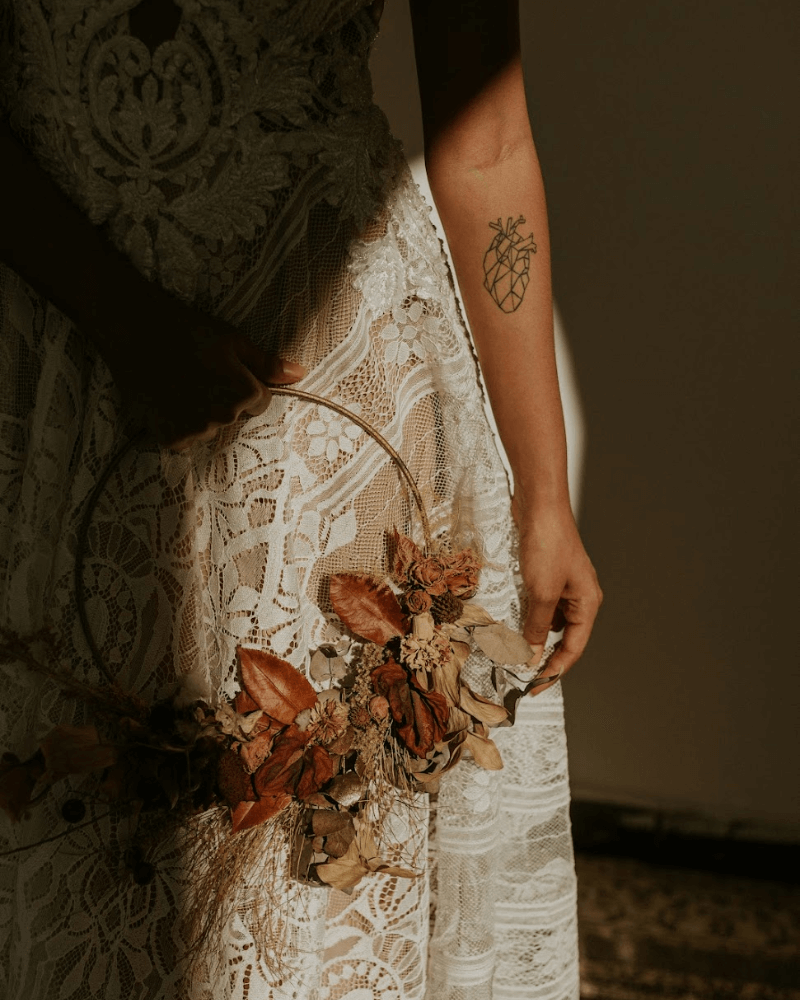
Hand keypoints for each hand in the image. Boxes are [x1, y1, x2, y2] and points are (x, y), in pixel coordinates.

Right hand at [90, 290, 305, 450]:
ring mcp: (195, 430)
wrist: (133, 328)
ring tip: (179, 385)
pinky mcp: (169, 438)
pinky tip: (166, 400)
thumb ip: (267, 364)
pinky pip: (184, 440)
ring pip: (209, 430)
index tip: (221, 370)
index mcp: (245, 394)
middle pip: (234, 418)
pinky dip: (176, 425)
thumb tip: (300, 374)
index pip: (260, 403)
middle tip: (197, 375)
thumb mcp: (234, 340)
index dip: (243, 385)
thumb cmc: (187, 328)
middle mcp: (223, 418)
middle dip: (223, 401)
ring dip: (199, 415)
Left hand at [512, 497, 601, 693]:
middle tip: (519, 673)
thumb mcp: (542, 592)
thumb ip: (537, 627)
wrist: (539, 505)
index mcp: (587, 603)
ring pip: (548, 621)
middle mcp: (578, 596)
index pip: (573, 649)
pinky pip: (538, 604)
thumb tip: (532, 656)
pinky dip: (525, 615)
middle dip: (542, 656)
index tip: (533, 687)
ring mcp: (562, 584)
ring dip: (531, 635)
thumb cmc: (549, 542)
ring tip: (511, 650)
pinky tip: (510, 621)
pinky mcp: (546, 574)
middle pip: (563, 637)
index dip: (553, 671)